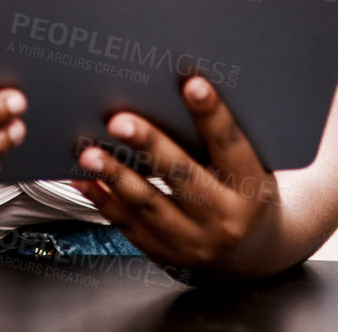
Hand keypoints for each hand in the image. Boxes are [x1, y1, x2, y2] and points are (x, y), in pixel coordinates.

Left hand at [69, 75, 288, 281]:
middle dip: (149, 145)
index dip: (212, 115)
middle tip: (120, 121)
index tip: (192, 83)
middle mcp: (225, 219)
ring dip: (115, 176)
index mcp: (252, 190)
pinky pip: (128, 225)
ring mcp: (194, 242)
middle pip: (182, 176)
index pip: (230, 146)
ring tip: (89, 153)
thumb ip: (220, 143)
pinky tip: (83, 179)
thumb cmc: (247, 196)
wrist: (254, 255)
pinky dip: (103, 200)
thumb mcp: (250, 171)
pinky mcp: (167, 255)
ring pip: (148, 205)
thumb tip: (173, 94)